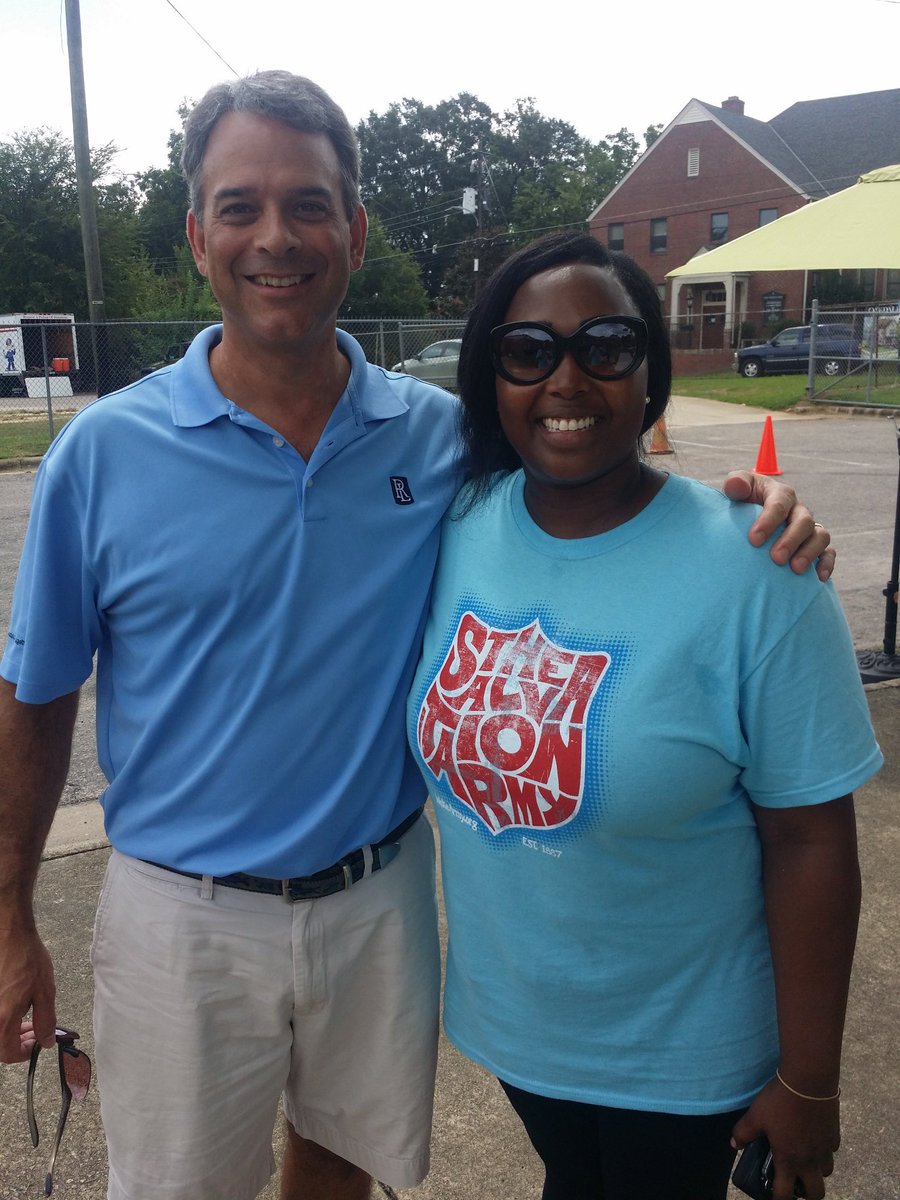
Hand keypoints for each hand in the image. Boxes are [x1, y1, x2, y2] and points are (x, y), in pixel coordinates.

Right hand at [0, 927, 56, 1061]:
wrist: (9, 934)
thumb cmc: (27, 958)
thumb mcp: (45, 991)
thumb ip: (46, 1021)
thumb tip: (46, 1041)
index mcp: (3, 1019)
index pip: (8, 1053)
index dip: (25, 1053)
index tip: (37, 1044)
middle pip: (0, 1046)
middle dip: (18, 1043)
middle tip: (36, 1031)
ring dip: (11, 1031)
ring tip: (29, 1019)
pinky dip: (5, 1019)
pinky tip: (17, 1007)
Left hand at [723, 472, 835, 580]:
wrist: (748, 519)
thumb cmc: (742, 503)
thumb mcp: (736, 489)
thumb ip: (735, 484)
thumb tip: (735, 485)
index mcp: (780, 494)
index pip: (779, 504)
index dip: (769, 521)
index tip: (754, 540)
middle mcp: (797, 510)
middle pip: (803, 521)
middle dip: (791, 540)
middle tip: (776, 558)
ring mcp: (808, 528)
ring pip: (820, 536)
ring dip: (810, 552)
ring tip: (795, 569)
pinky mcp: (815, 545)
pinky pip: (828, 553)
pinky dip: (826, 564)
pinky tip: (818, 578)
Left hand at [732, 1077, 840, 1199]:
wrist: (809, 1081)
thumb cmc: (780, 1100)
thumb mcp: (756, 1115)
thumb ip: (744, 1132)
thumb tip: (734, 1144)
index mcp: (788, 1160)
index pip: (784, 1194)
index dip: (777, 1199)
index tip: (773, 1195)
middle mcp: (810, 1160)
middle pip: (816, 1194)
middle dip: (807, 1194)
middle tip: (796, 1182)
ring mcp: (825, 1149)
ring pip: (826, 1172)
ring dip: (817, 1171)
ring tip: (805, 1158)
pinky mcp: (835, 1135)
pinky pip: (831, 1151)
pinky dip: (824, 1150)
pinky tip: (814, 1137)